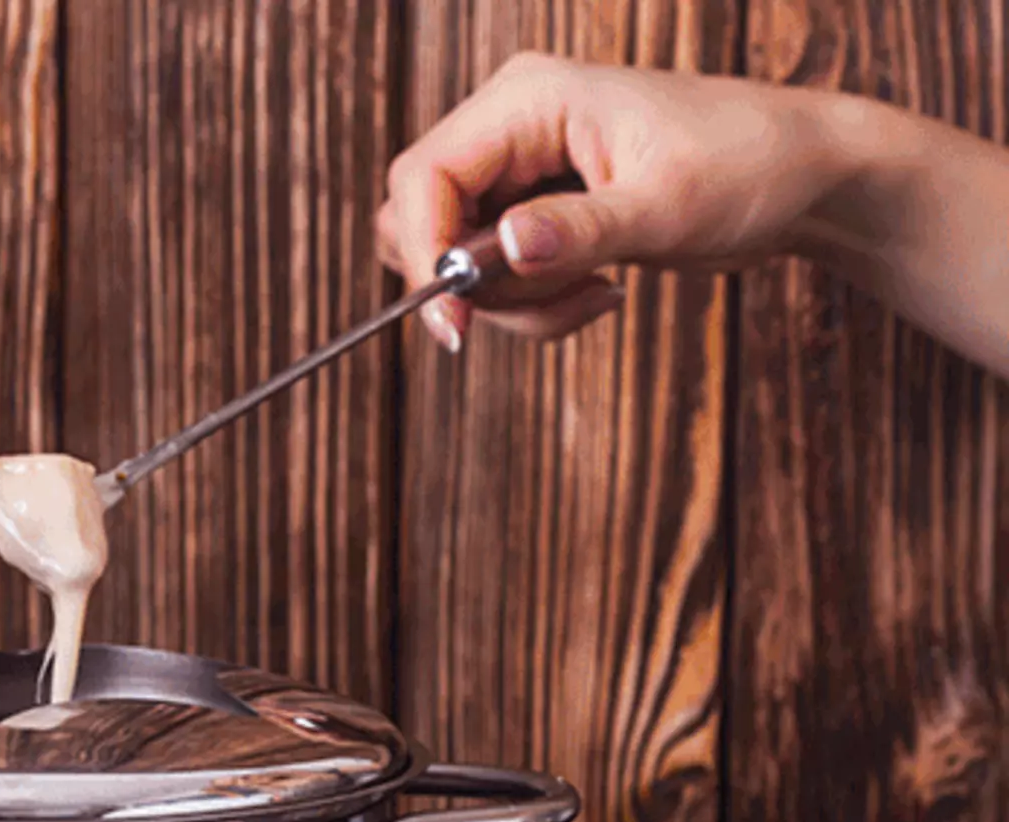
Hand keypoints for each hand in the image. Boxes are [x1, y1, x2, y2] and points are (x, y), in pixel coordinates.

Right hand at [378, 56, 841, 350]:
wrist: (801, 176)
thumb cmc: (748, 166)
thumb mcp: (665, 205)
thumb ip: (577, 230)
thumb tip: (500, 247)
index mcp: (529, 97)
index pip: (422, 178)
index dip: (423, 254)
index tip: (455, 322)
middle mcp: (511, 126)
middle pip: (426, 225)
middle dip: (477, 285)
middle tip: (553, 296)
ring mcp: (521, 170)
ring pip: (458, 263)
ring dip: (516, 303)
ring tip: (596, 289)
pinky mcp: (536, 212)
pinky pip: (497, 277)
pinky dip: (536, 304)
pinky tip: (598, 286)